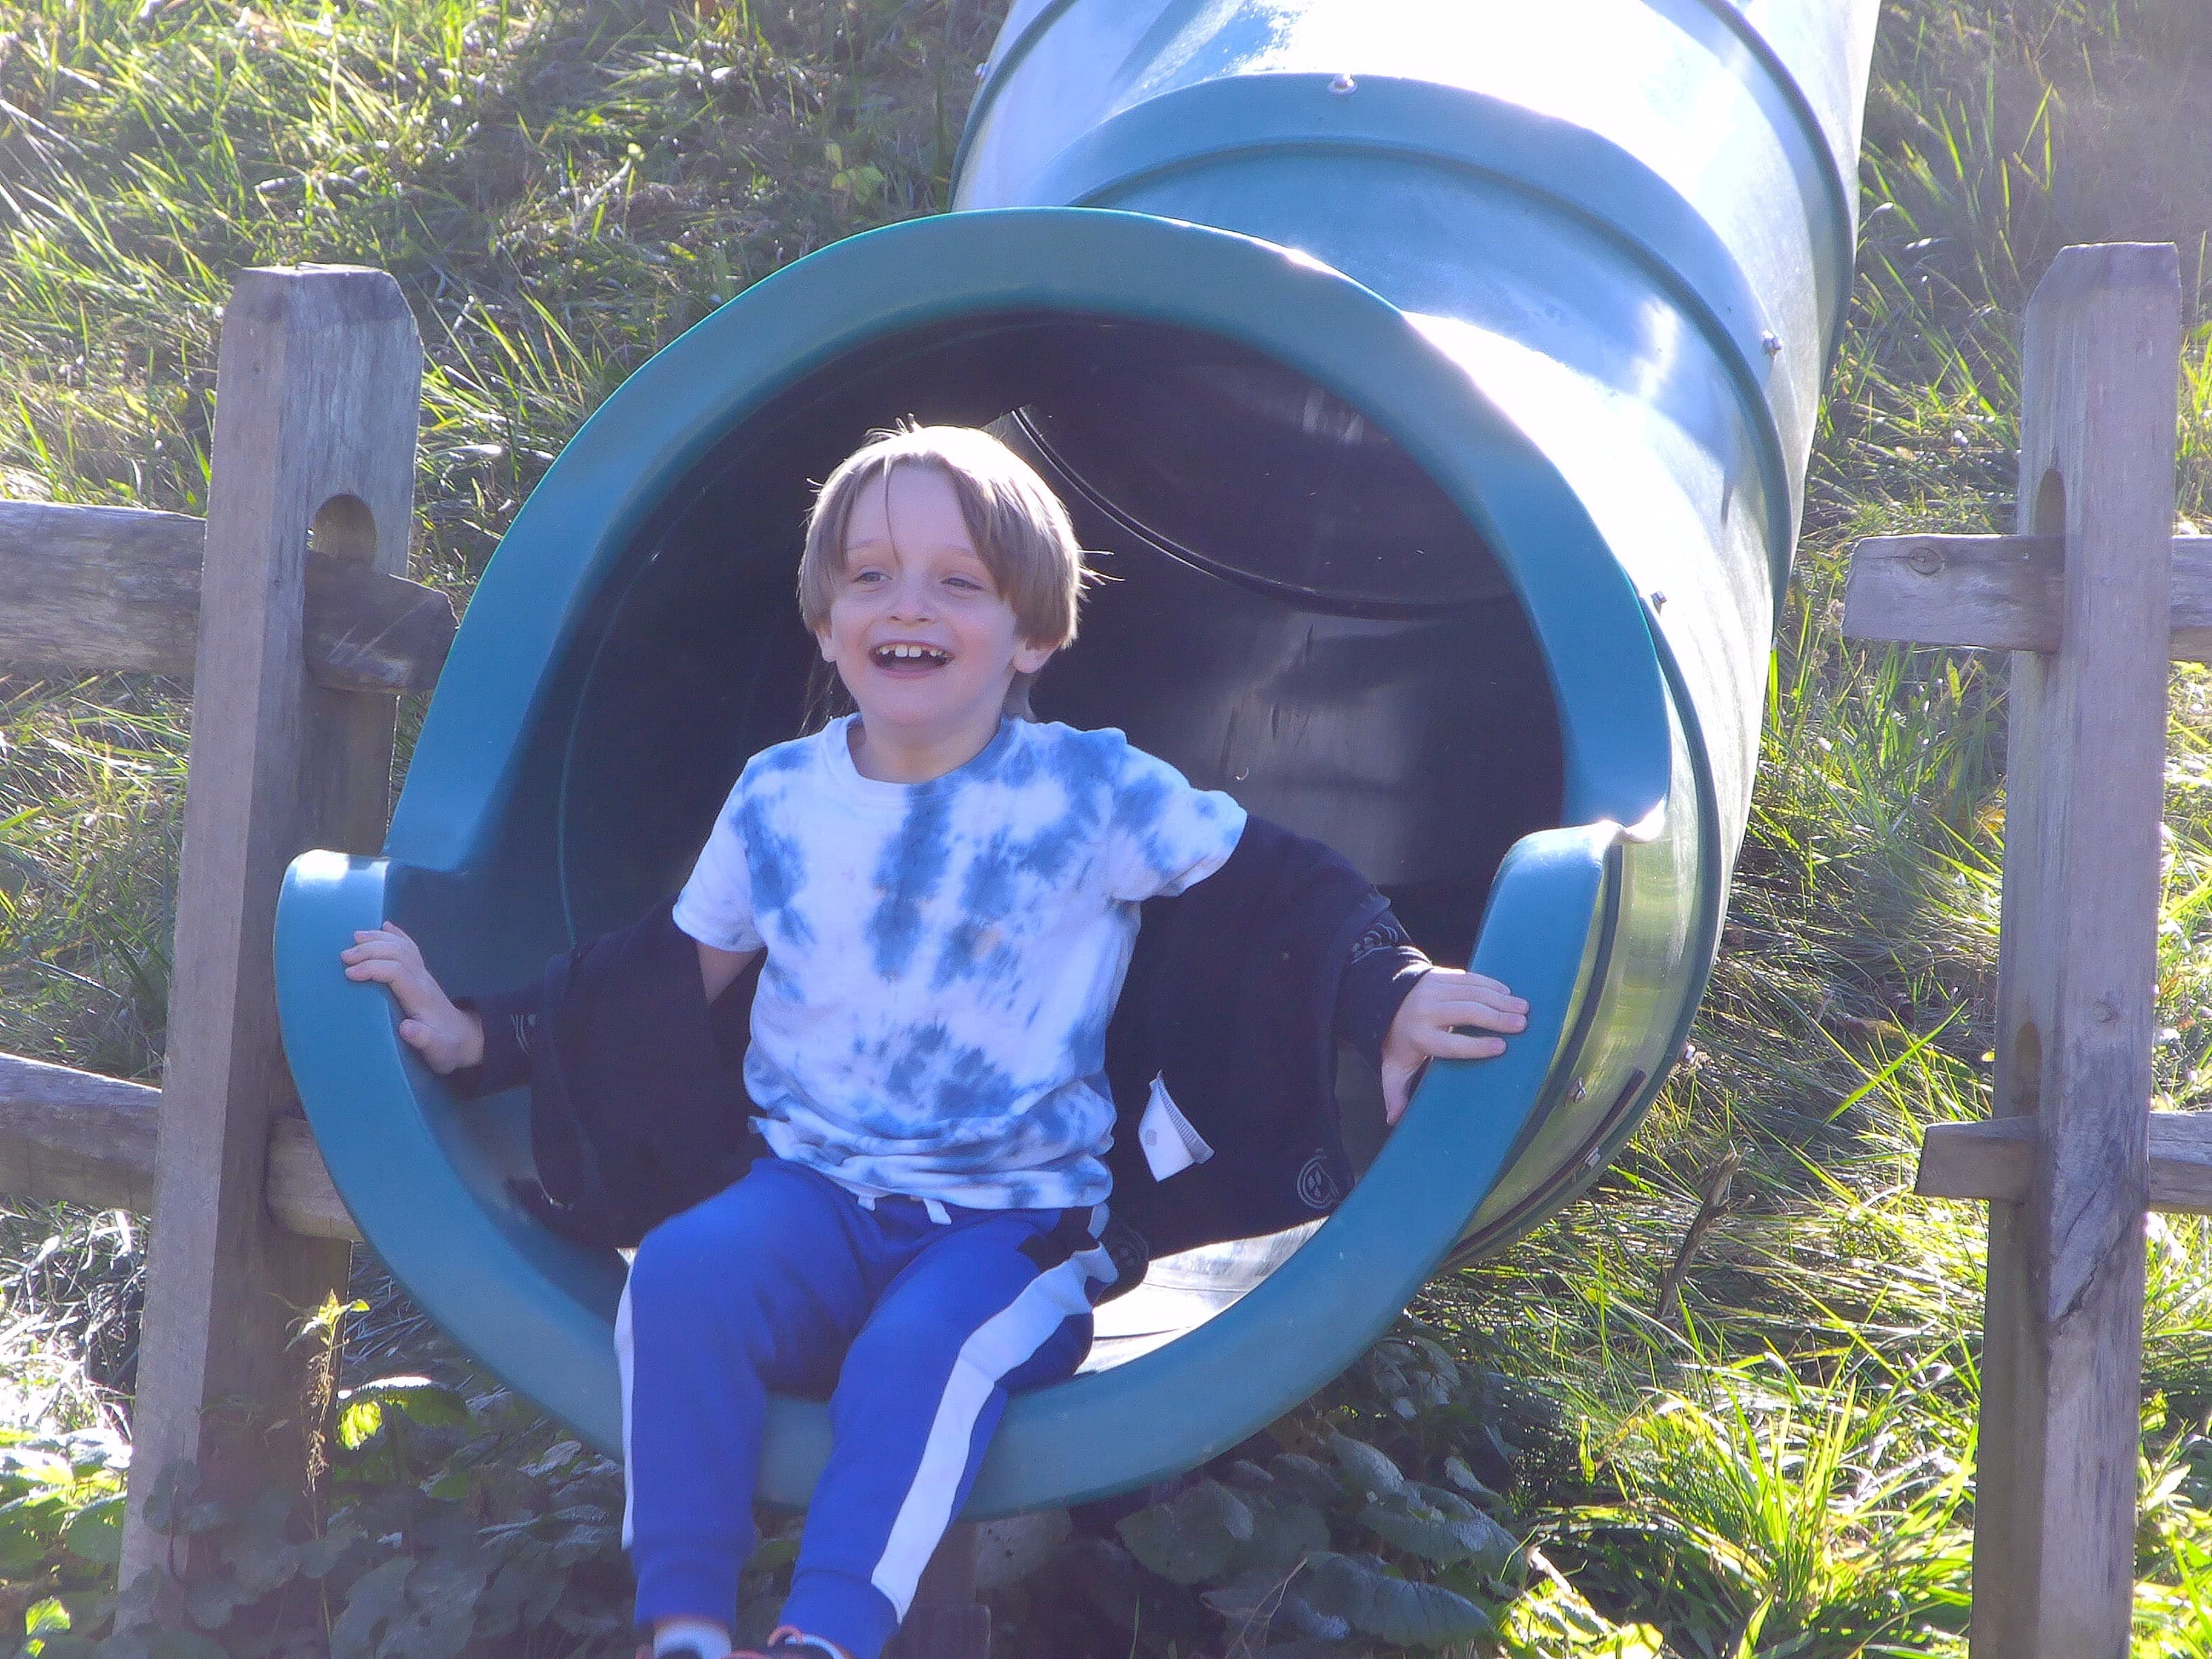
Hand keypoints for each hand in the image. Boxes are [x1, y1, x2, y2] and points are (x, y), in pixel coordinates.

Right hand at [339, 921, 483, 1074]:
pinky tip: (386, 926)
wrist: (465, 1040)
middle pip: (398, 953)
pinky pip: (410, 948)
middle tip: (344, 955)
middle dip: (371, 950)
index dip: (373, 968)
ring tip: (356, 937)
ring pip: (403, 947)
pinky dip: (397, 935)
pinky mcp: (422, 975)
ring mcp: (424, 975)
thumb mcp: (436, 1050)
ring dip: (379, 939)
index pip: (397, 972)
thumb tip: (407, 1028)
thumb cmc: (446, 1047)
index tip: (349, 973)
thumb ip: (423, 1039)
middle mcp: (423, 980)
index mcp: (422, 996)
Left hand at [1379, 968, 1527, 1124]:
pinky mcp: (1439, 975)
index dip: (1476, 1046)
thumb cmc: (1397, 1040)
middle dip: (1497, 1019)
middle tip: (1522, 1025)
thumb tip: (1394, 1122)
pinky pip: (1468, 978)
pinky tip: (1507, 992)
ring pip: (1471, 992)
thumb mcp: (1392, 1068)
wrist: (1382, 999)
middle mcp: (1425, 1010)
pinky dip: (1490, 984)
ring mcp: (1432, 989)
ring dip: (1500, 1000)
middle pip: (1466, 1013)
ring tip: (1524, 1009)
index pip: (1450, 1044)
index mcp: (1418, 1037)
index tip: (1501, 1047)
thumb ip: (1395, 1094)